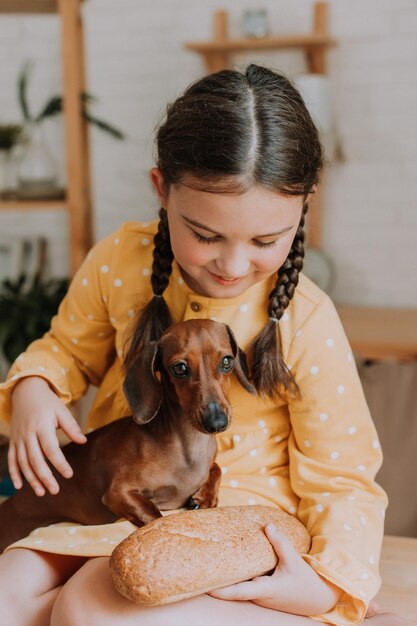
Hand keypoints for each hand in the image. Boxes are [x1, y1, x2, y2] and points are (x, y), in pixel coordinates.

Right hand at [8, 376, 86, 495]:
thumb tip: (83, 441)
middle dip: (45, 477)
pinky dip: (14, 473)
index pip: (51, 449)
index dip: (60, 463)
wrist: (26, 392)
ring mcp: (19, 439)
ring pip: (23, 463)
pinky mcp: (14, 441)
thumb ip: (71, 427)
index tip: (69, 475)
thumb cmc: (48, 402)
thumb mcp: (62, 411)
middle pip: (35, 460)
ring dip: (31, 479)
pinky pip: (11, 459)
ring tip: (42, 492)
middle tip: (55, 491)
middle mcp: (28, 434)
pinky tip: (19, 486)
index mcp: (42, 426)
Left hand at [209, 522, 341, 615]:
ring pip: (240, 586)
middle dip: (218, 580)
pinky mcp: (265, 592)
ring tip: (211, 563)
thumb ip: (280, 543)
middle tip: (201, 567)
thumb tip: (267, 525)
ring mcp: (261, 596)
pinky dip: (239, 575)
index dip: (220, 590)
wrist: (320, 598)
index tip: (204, 585)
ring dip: (227, 577)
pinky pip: (248, 583)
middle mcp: (260, 596)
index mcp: (265, 591)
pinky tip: (231, 564)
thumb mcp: (294, 561)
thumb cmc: (306, 582)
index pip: (237, 591)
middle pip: (234, 589)